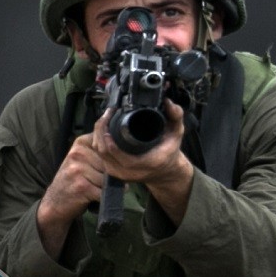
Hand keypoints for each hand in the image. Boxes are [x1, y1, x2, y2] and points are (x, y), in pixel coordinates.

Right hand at [35, 133, 107, 258]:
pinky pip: (104, 191)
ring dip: (109, 186)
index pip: (110, 145)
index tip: (110, 165)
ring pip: (109, 178)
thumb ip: (100, 149)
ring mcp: (78, 170)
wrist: (55, 201)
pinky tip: (97, 196)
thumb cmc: (75, 179)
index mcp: (81, 143)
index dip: (115, 157)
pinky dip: (104, 196)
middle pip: (111, 163)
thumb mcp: (82, 157)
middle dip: (113, 174)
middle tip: (105, 180)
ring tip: (98, 187)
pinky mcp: (81, 187)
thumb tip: (128, 147)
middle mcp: (78, 154)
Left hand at [91, 100, 195, 224]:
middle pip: (105, 152)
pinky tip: (103, 130)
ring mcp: (120, 174)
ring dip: (98, 135)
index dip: (111, 141)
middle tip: (107, 114)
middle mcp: (132, 172)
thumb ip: (176, 116)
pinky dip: (99, 142)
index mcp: (149, 163)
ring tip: (104, 119)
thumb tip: (168, 102)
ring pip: (100, 153)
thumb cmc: (169, 151)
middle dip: (101, 130)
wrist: (165, 171)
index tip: (110, 122)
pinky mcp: (113, 173)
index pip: (122, 156)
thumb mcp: (177, 133)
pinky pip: (100, 156)